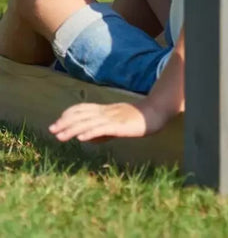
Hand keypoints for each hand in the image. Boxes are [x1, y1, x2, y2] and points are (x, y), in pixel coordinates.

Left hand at [49, 100, 166, 142]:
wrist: (156, 112)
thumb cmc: (137, 118)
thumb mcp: (117, 123)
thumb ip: (102, 130)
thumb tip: (87, 138)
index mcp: (105, 110)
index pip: (82, 108)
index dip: (68, 114)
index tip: (57, 123)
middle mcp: (106, 112)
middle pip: (82, 115)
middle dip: (65, 123)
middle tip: (52, 130)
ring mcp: (113, 118)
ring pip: (89, 122)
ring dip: (73, 129)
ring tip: (60, 136)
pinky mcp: (120, 125)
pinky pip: (103, 128)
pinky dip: (90, 132)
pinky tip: (82, 137)